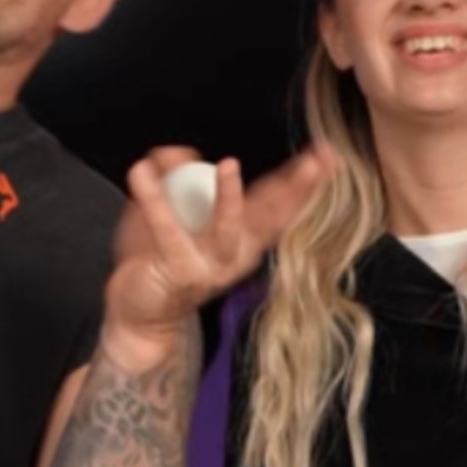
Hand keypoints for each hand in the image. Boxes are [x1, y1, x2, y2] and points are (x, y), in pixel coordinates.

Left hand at [102, 142, 334, 369]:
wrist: (140, 314)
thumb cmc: (158, 258)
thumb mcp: (168, 207)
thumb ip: (174, 175)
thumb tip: (176, 152)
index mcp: (242, 235)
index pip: (275, 202)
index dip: (301, 181)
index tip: (325, 156)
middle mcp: (237, 252)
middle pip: (271, 216)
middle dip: (296, 189)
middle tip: (317, 162)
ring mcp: (212, 266)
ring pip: (227, 228)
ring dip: (230, 197)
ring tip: (230, 165)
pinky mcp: (182, 272)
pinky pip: (168, 230)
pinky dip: (154, 199)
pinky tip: (141, 172)